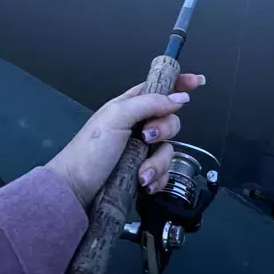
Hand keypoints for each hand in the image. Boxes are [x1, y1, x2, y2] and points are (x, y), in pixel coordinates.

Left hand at [46, 73, 205, 207]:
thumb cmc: (91, 149)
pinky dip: (158, 178)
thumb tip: (180, 98)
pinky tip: (145, 184)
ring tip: (142, 173)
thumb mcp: (117, 117)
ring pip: (169, 149)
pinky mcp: (144, 174)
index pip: (159, 87)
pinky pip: (165, 172)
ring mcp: (142, 151)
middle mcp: (139, 126)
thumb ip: (149, 103)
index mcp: (130, 105)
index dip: (178, 83)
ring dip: (158, 162)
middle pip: (171, 119)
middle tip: (147, 138)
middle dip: (164, 130)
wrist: (75, 191)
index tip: (197, 82)